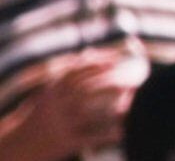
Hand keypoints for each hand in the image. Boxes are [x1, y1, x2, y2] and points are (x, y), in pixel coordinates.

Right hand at [8, 52, 132, 160]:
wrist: (15, 149)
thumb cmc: (36, 118)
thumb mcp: (46, 94)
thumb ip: (67, 74)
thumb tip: (89, 52)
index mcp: (51, 92)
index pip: (76, 71)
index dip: (97, 62)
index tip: (118, 57)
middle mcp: (54, 106)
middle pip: (84, 88)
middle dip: (108, 80)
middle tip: (133, 73)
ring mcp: (59, 124)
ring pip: (88, 112)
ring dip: (110, 107)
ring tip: (132, 99)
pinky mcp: (64, 142)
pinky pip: (89, 138)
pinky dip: (106, 135)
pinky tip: (123, 132)